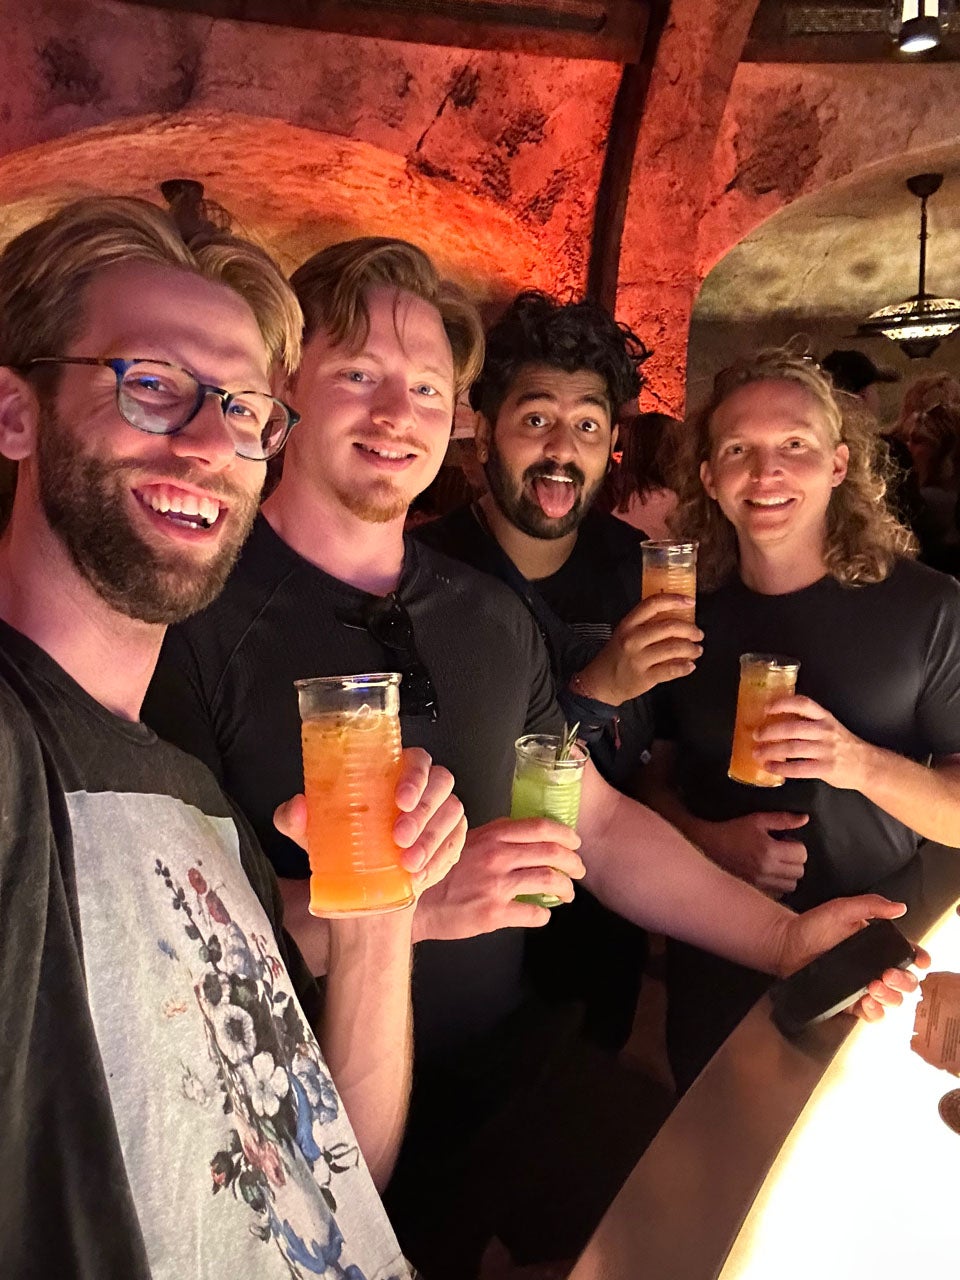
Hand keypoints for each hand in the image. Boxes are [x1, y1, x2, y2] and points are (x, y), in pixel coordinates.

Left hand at [273, 747, 465, 900]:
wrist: (361, 886)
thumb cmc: (343, 845)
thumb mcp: (313, 832)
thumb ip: (294, 818)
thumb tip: (298, 807)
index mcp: (393, 773)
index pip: (416, 759)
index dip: (415, 775)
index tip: (400, 798)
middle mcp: (422, 789)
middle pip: (440, 784)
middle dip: (423, 813)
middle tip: (399, 837)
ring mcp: (440, 814)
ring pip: (451, 814)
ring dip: (432, 839)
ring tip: (408, 862)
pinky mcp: (450, 840)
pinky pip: (455, 843)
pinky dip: (439, 860)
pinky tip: (420, 873)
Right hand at [413, 816, 586, 940]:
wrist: (415, 902)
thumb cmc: (438, 871)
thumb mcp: (465, 841)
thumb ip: (494, 835)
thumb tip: (523, 833)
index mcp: (493, 835)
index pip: (541, 827)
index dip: (565, 834)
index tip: (575, 842)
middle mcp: (498, 856)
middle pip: (552, 853)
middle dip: (573, 863)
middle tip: (578, 870)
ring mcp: (497, 885)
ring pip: (549, 881)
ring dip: (565, 889)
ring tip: (566, 894)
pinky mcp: (494, 913)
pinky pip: (534, 913)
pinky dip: (544, 915)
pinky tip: (541, 915)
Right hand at [573, 594, 701, 705]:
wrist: (601, 682)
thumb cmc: (617, 655)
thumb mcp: (625, 633)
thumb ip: (646, 623)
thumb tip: (678, 616)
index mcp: (628, 624)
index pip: (653, 604)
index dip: (674, 600)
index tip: (690, 601)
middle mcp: (632, 639)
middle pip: (669, 626)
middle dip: (690, 629)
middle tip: (698, 633)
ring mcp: (638, 659)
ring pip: (674, 648)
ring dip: (691, 648)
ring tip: (696, 650)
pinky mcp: (644, 677)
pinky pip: (672, 670)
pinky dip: (685, 667)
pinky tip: (690, 666)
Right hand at [693, 811, 808, 897]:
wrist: (708, 845)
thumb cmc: (733, 830)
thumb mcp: (757, 819)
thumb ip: (783, 819)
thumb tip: (805, 819)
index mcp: (769, 850)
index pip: (802, 854)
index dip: (796, 845)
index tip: (785, 841)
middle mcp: (766, 870)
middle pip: (799, 871)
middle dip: (794, 860)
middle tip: (781, 852)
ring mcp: (761, 884)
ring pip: (791, 885)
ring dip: (788, 875)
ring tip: (776, 864)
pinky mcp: (755, 891)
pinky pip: (779, 895)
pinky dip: (778, 886)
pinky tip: (769, 875)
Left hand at [754, 695, 869, 790]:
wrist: (867, 764)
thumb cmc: (842, 744)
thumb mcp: (829, 726)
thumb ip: (807, 722)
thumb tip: (775, 720)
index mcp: (824, 717)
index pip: (803, 703)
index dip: (783, 703)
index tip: (767, 707)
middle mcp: (825, 731)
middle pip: (793, 728)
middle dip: (770, 731)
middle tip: (755, 734)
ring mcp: (826, 750)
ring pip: (793, 748)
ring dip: (771, 750)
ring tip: (757, 752)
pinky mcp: (826, 768)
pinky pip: (799, 768)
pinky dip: (781, 768)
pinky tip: (770, 767)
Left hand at [774, 895, 924, 1002]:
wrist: (786, 944)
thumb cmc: (813, 925)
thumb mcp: (842, 909)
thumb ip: (870, 905)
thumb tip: (899, 907)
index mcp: (880, 945)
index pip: (909, 954)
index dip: (920, 959)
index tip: (919, 960)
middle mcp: (876, 967)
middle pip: (907, 981)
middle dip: (904, 981)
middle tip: (887, 975)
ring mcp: (865, 986)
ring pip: (894, 1000)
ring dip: (891, 998)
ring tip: (874, 988)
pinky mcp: (851, 1002)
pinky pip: (872, 1015)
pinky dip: (876, 1013)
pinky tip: (868, 1004)